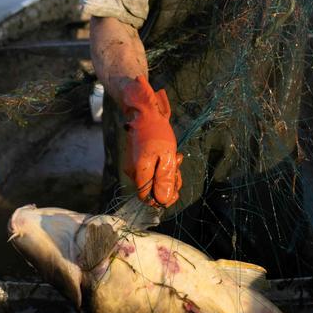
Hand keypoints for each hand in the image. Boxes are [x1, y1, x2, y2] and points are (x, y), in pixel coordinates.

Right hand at [120, 75, 182, 206]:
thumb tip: (163, 200)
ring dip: (168, 172)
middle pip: (152, 189)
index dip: (162, 199)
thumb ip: (165, 180)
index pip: (147, 198)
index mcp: (139, 173)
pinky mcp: (137, 159)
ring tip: (176, 156)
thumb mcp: (167, 156)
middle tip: (178, 167)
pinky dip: (162, 165)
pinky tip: (170, 154)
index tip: (176, 191)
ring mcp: (134, 165)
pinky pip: (151, 169)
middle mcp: (133, 172)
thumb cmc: (157, 132)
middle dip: (169, 182)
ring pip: (153, 178)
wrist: (144, 112)